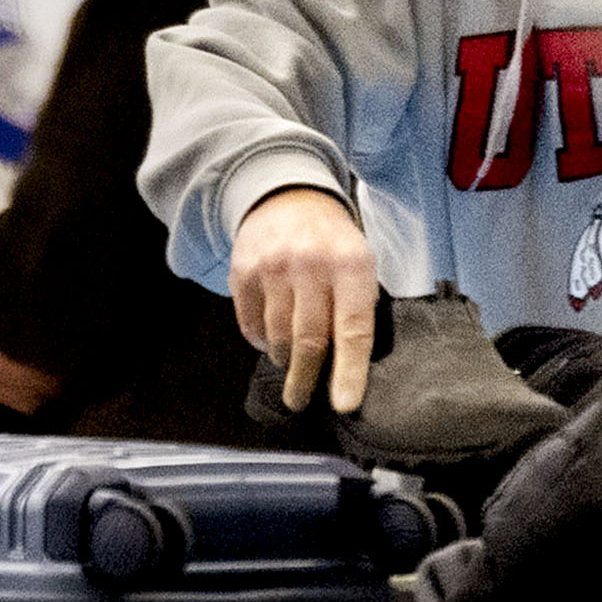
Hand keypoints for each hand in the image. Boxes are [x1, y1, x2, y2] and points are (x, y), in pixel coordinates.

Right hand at [230, 186, 376, 414]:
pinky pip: (250, 324)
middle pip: (309, 340)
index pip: (352, 328)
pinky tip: (268, 337)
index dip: (349, 371)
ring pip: (277, 337)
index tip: (345, 404)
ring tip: (289, 361)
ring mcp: (273, 267)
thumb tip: (349, 371)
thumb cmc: (331, 243)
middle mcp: (311, 264)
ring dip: (283, 358)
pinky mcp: (243, 271)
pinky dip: (260, 340)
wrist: (287, 197)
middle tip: (301, 400)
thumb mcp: (359, 263)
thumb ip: (357, 308)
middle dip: (306, 379)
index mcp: (351, 265)